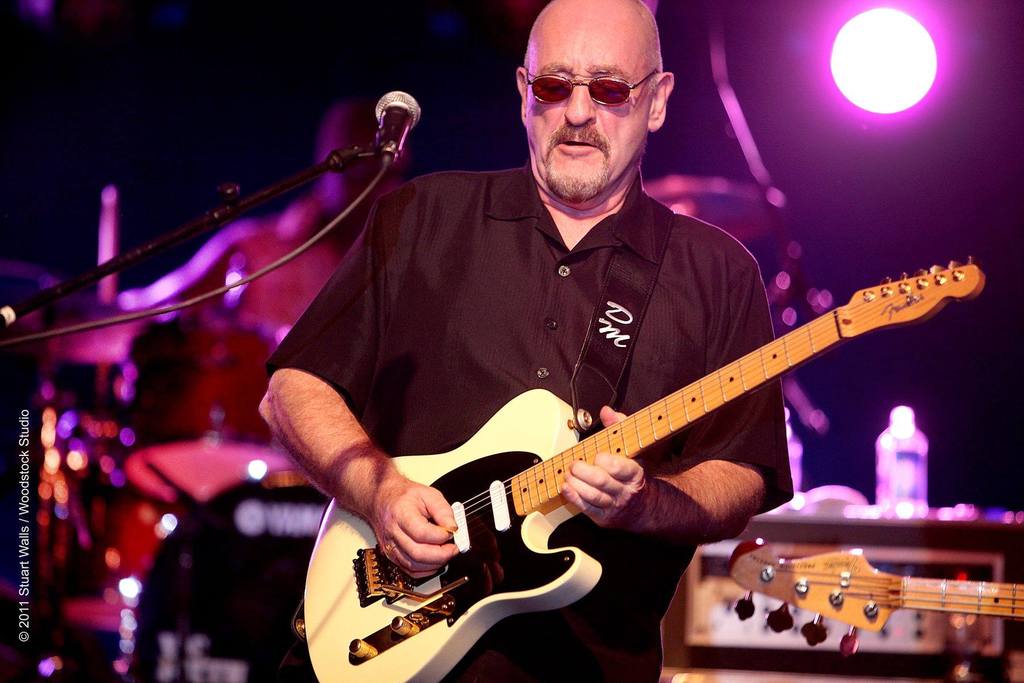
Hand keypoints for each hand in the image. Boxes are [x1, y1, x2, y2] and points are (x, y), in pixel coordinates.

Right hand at [370, 473, 458, 577]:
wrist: (381, 499)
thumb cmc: (403, 496)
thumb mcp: (428, 494)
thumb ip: (443, 511)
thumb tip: (453, 528)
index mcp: (401, 514)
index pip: (422, 533)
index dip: (441, 536)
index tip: (452, 532)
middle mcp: (393, 533)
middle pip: (418, 553)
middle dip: (441, 555)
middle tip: (453, 548)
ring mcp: (390, 546)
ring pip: (413, 565)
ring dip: (434, 564)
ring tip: (445, 553)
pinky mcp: (391, 555)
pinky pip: (409, 570)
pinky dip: (425, 570)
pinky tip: (434, 562)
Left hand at [560, 406, 648, 528]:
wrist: (640, 505)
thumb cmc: (630, 473)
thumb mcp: (630, 448)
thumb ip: (618, 427)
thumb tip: (606, 411)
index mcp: (634, 473)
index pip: (622, 468)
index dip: (607, 462)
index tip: (597, 456)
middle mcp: (624, 490)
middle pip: (603, 482)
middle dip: (584, 472)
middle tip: (574, 464)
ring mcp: (613, 504)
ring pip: (594, 495)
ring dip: (577, 484)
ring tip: (568, 474)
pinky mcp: (603, 516)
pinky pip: (586, 507)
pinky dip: (573, 497)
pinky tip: (566, 487)